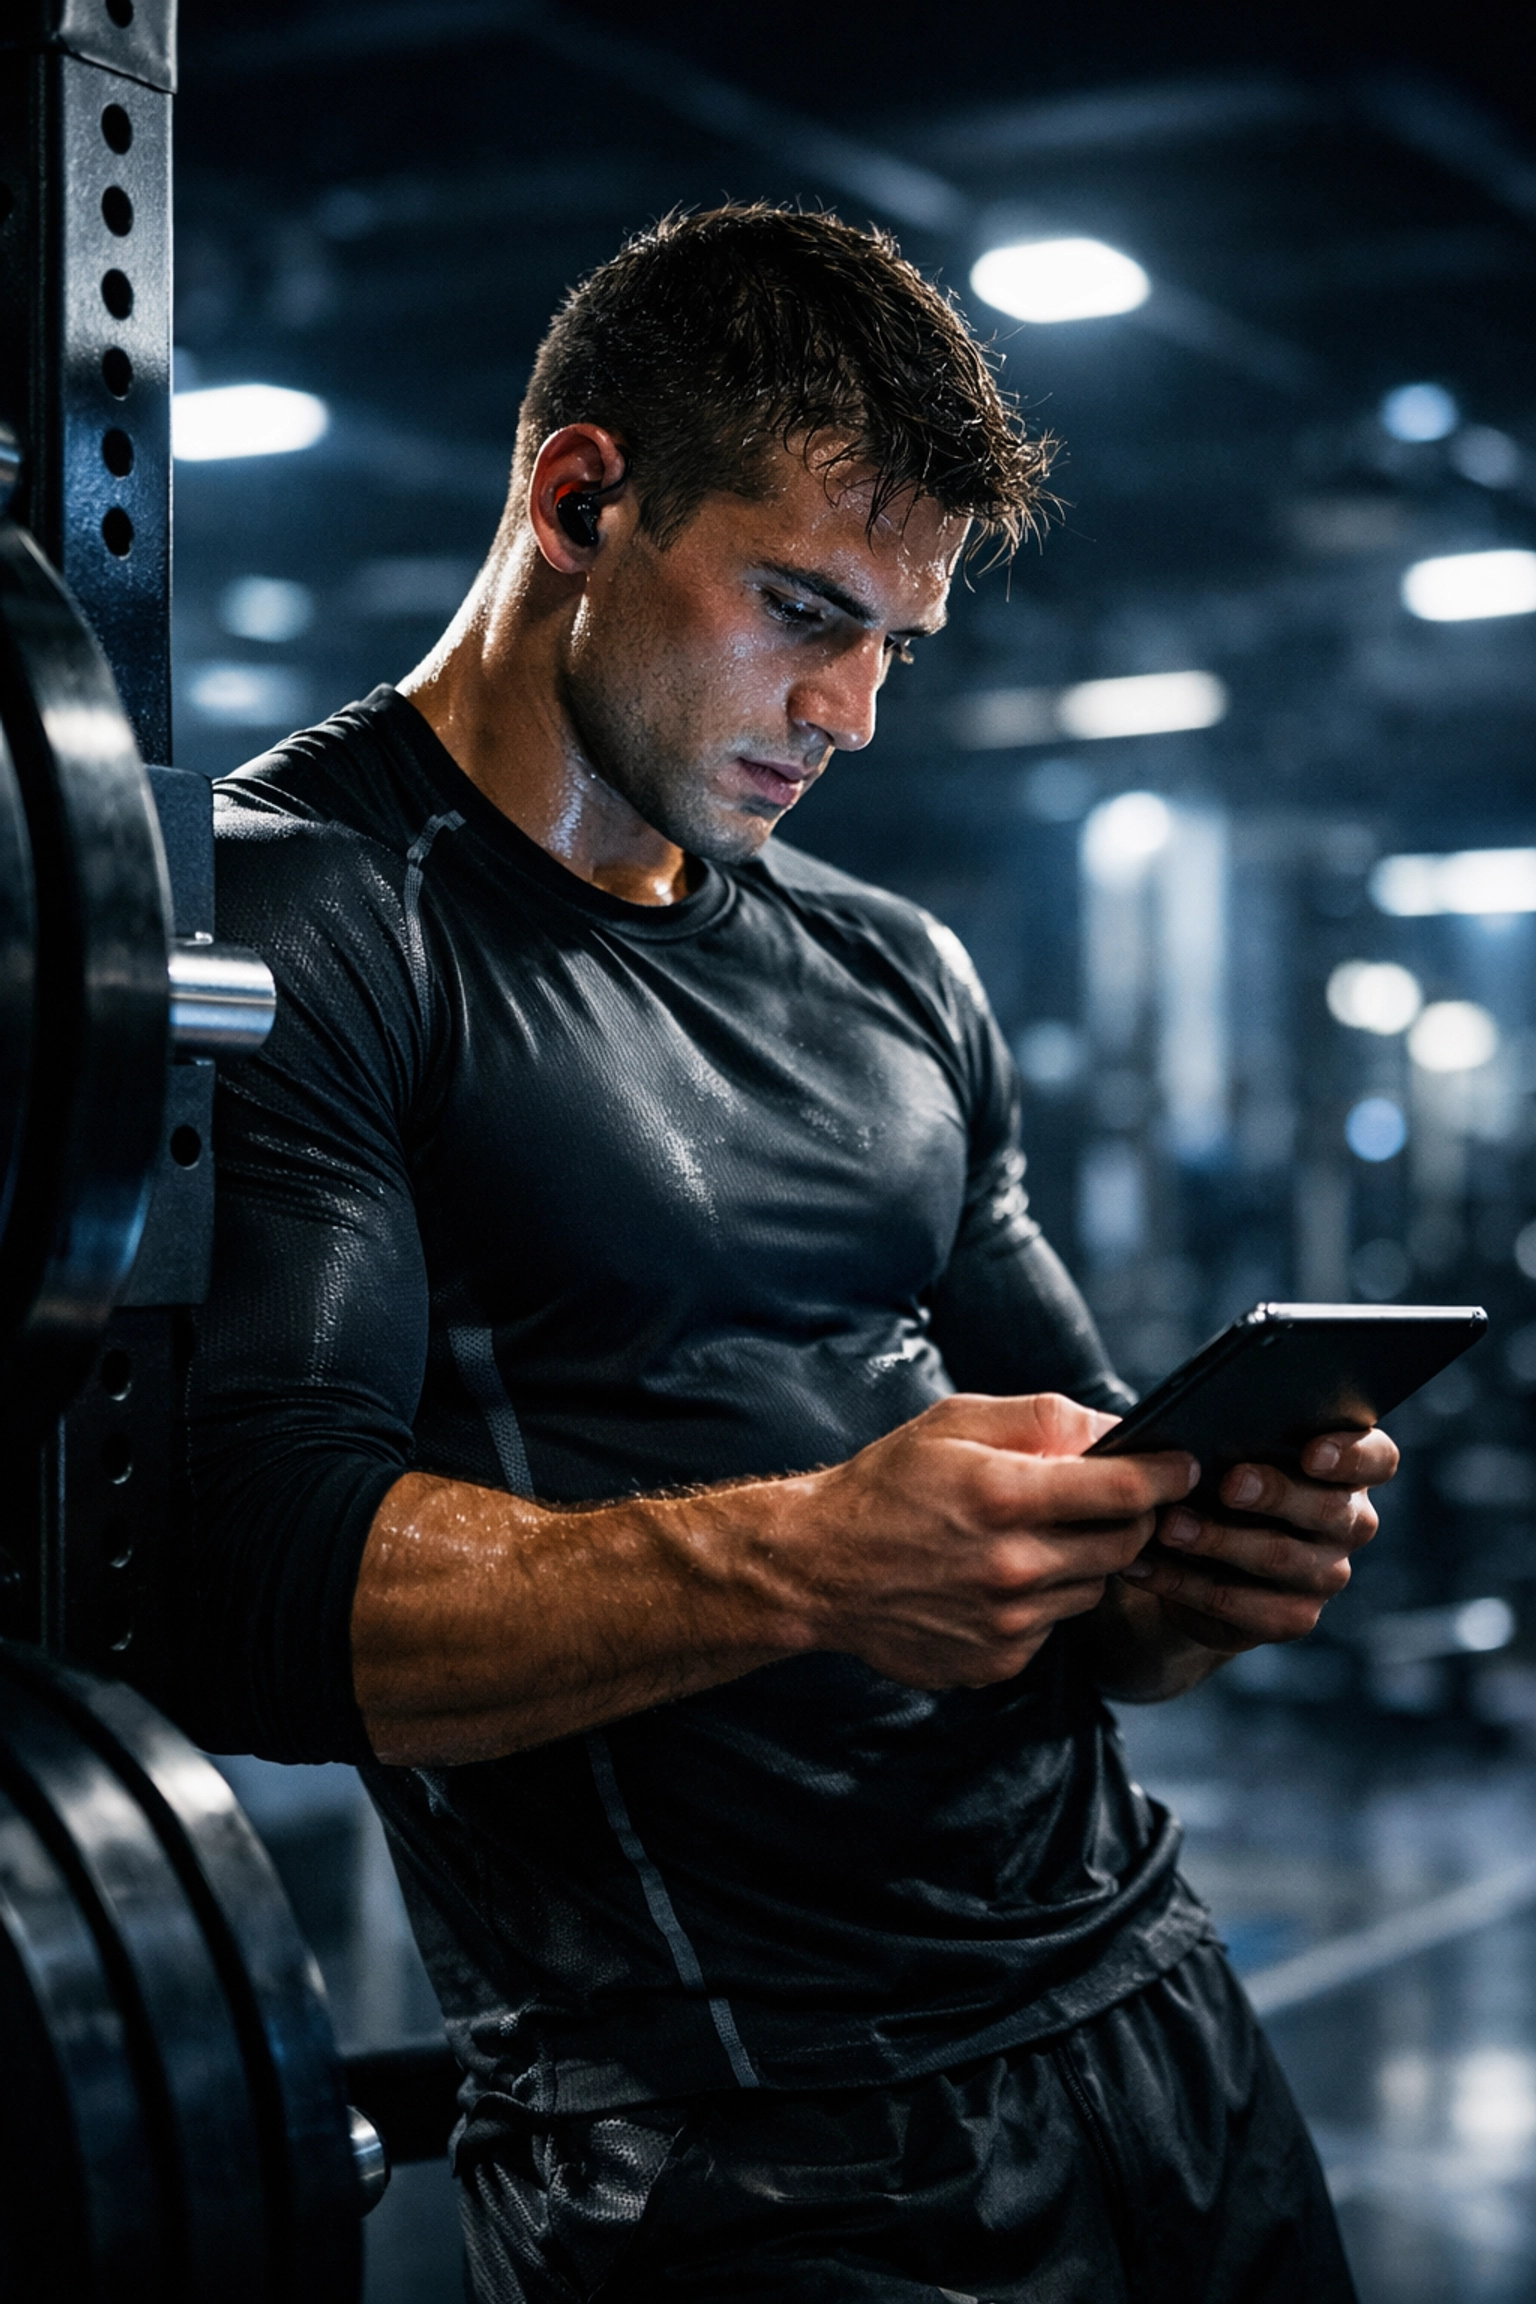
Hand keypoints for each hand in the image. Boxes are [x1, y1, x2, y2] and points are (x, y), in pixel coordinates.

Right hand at [787, 1391, 1197, 1689]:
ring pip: (1093, 1587)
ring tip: (1031, 1536)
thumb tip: (1117, 1428)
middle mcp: (1012, 1566)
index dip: (1169, 1474)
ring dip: (1083, 1559)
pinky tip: (998, 1578)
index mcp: (1003, 1496)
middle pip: (1125, 1544)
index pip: (1125, 1490)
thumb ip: (1042, 1418)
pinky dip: (1044, 1599)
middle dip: (1132, 1516)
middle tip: (1110, 1497)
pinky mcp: (999, 1661)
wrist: (820, 1568)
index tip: (1186, 1465)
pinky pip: (1055, 1626)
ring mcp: (1008, 1623)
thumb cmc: (889, 1484)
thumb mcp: (955, 1422)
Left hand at [1117, 1427, 1397, 1654]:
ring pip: (1280, 1558)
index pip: (1377, 1458)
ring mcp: (1325, 1574)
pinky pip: (1241, 1605)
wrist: (1197, 1553)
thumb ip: (1233, 1434)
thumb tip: (1198, 1430)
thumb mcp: (1226, 1448)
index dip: (1351, 1456)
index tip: (1311, 1452)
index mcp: (1345, 1469)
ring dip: (1217, 1540)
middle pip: (1329, 1509)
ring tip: (1168, 1526)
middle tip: (1227, 1484)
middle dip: (1274, 1494)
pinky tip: (1144, 1564)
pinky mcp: (1291, 1618)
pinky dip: (1185, 1583)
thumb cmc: (1215, 1477)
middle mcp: (1349, 1522)